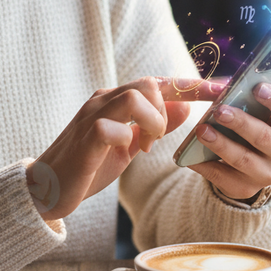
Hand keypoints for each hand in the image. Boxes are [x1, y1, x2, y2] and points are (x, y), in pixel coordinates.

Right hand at [26, 77, 223, 220]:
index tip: (223, 90)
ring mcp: (92, 116)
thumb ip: (153, 126)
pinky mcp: (85, 138)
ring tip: (145, 145)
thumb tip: (184, 108)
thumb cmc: (88, 165)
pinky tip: (126, 153)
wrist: (46, 188)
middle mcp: (103, 100)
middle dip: (166, 110)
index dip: (192, 86)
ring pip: (134, 96)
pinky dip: (128, 139)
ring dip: (152, 122)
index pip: (159, 82)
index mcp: (115, 99)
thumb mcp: (129, 146)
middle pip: (149, 82)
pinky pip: (112, 126)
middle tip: (157, 138)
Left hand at [187, 78, 270, 201]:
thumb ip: (270, 89)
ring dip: (221, 144)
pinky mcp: (245, 188)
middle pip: (264, 137)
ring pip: (243, 160)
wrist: (249, 164)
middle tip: (219, 110)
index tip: (257, 88)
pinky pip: (223, 178)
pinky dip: (205, 165)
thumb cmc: (255, 123)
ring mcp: (266, 173)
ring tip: (201, 130)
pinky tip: (190, 156)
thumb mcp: (262, 107)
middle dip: (241, 123)